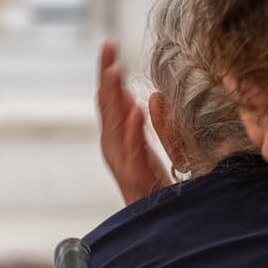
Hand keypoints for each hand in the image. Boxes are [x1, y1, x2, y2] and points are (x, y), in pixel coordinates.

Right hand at [97, 41, 170, 204]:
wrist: (161, 222)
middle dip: (105, 76)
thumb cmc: (156, 187)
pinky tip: (135, 109)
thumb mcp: (156, 148)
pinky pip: (132, 150)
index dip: (108, 72)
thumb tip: (146, 98)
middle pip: (106, 106)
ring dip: (113, 96)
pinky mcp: (135, 177)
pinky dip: (132, 129)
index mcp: (120, 139)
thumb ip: (153, 125)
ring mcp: (122, 163)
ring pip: (113, 125)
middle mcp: (115, 149)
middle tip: (108, 48)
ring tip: (115, 70)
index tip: (110, 45)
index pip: (110, 99)